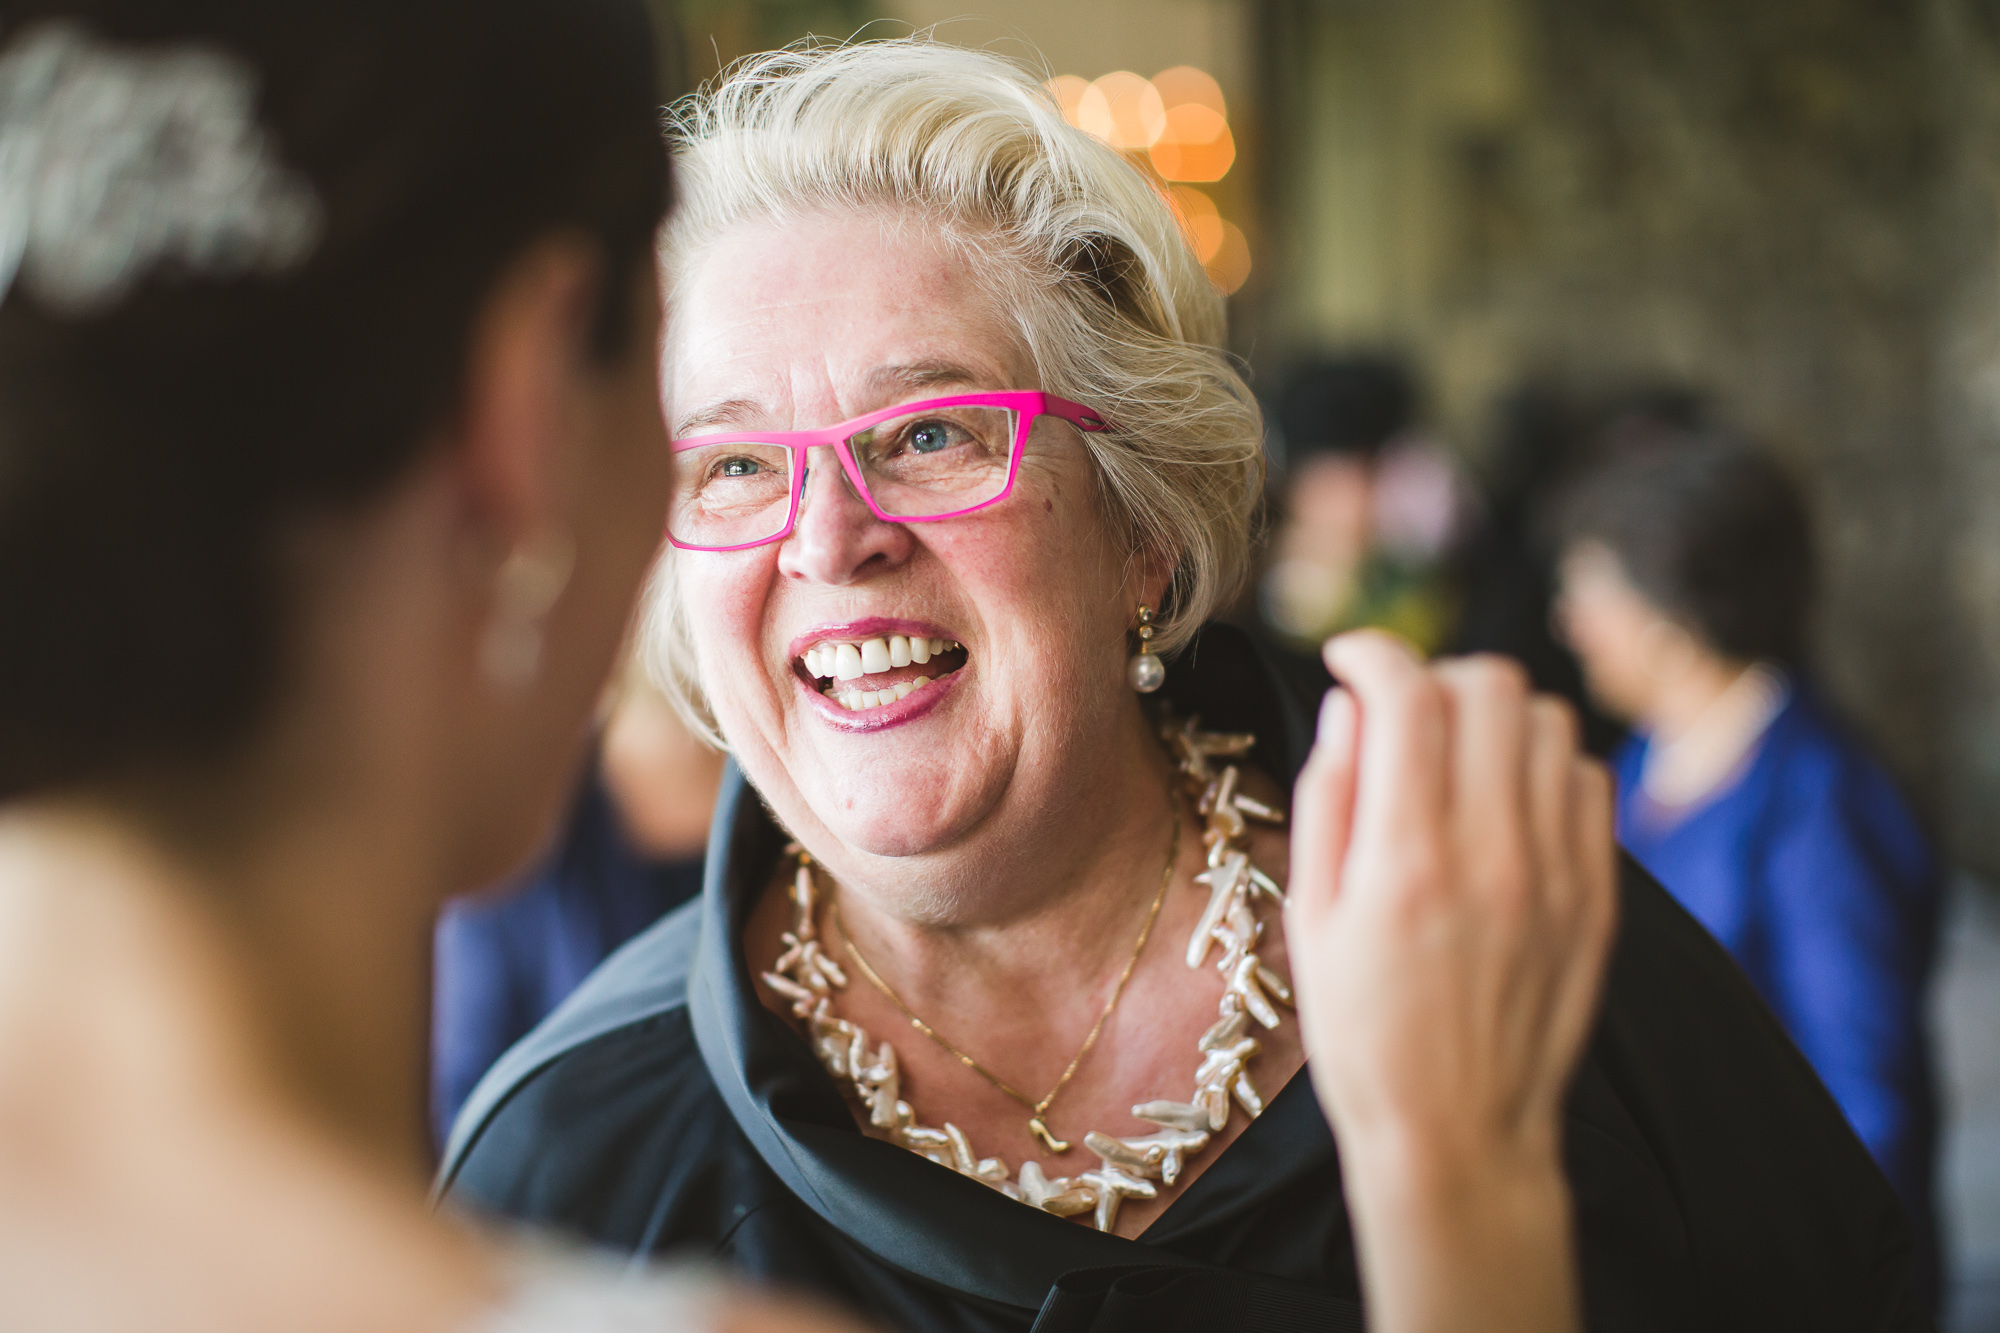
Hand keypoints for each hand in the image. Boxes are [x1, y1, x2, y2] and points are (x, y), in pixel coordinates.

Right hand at [1285, 632, 1616, 1332]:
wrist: (1460, 1132)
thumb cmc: (1365, 1033)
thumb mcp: (1311, 919)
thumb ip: (1330, 800)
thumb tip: (1354, 707)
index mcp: (1406, 862)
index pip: (1408, 696)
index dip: (1373, 653)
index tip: (1350, 659)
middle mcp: (1493, 854)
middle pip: (1491, 686)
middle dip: (1435, 674)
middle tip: (1403, 712)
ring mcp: (1559, 873)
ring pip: (1549, 721)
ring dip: (1494, 714)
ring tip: (1456, 753)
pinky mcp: (1600, 895)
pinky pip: (1589, 779)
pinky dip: (1544, 764)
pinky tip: (1505, 798)